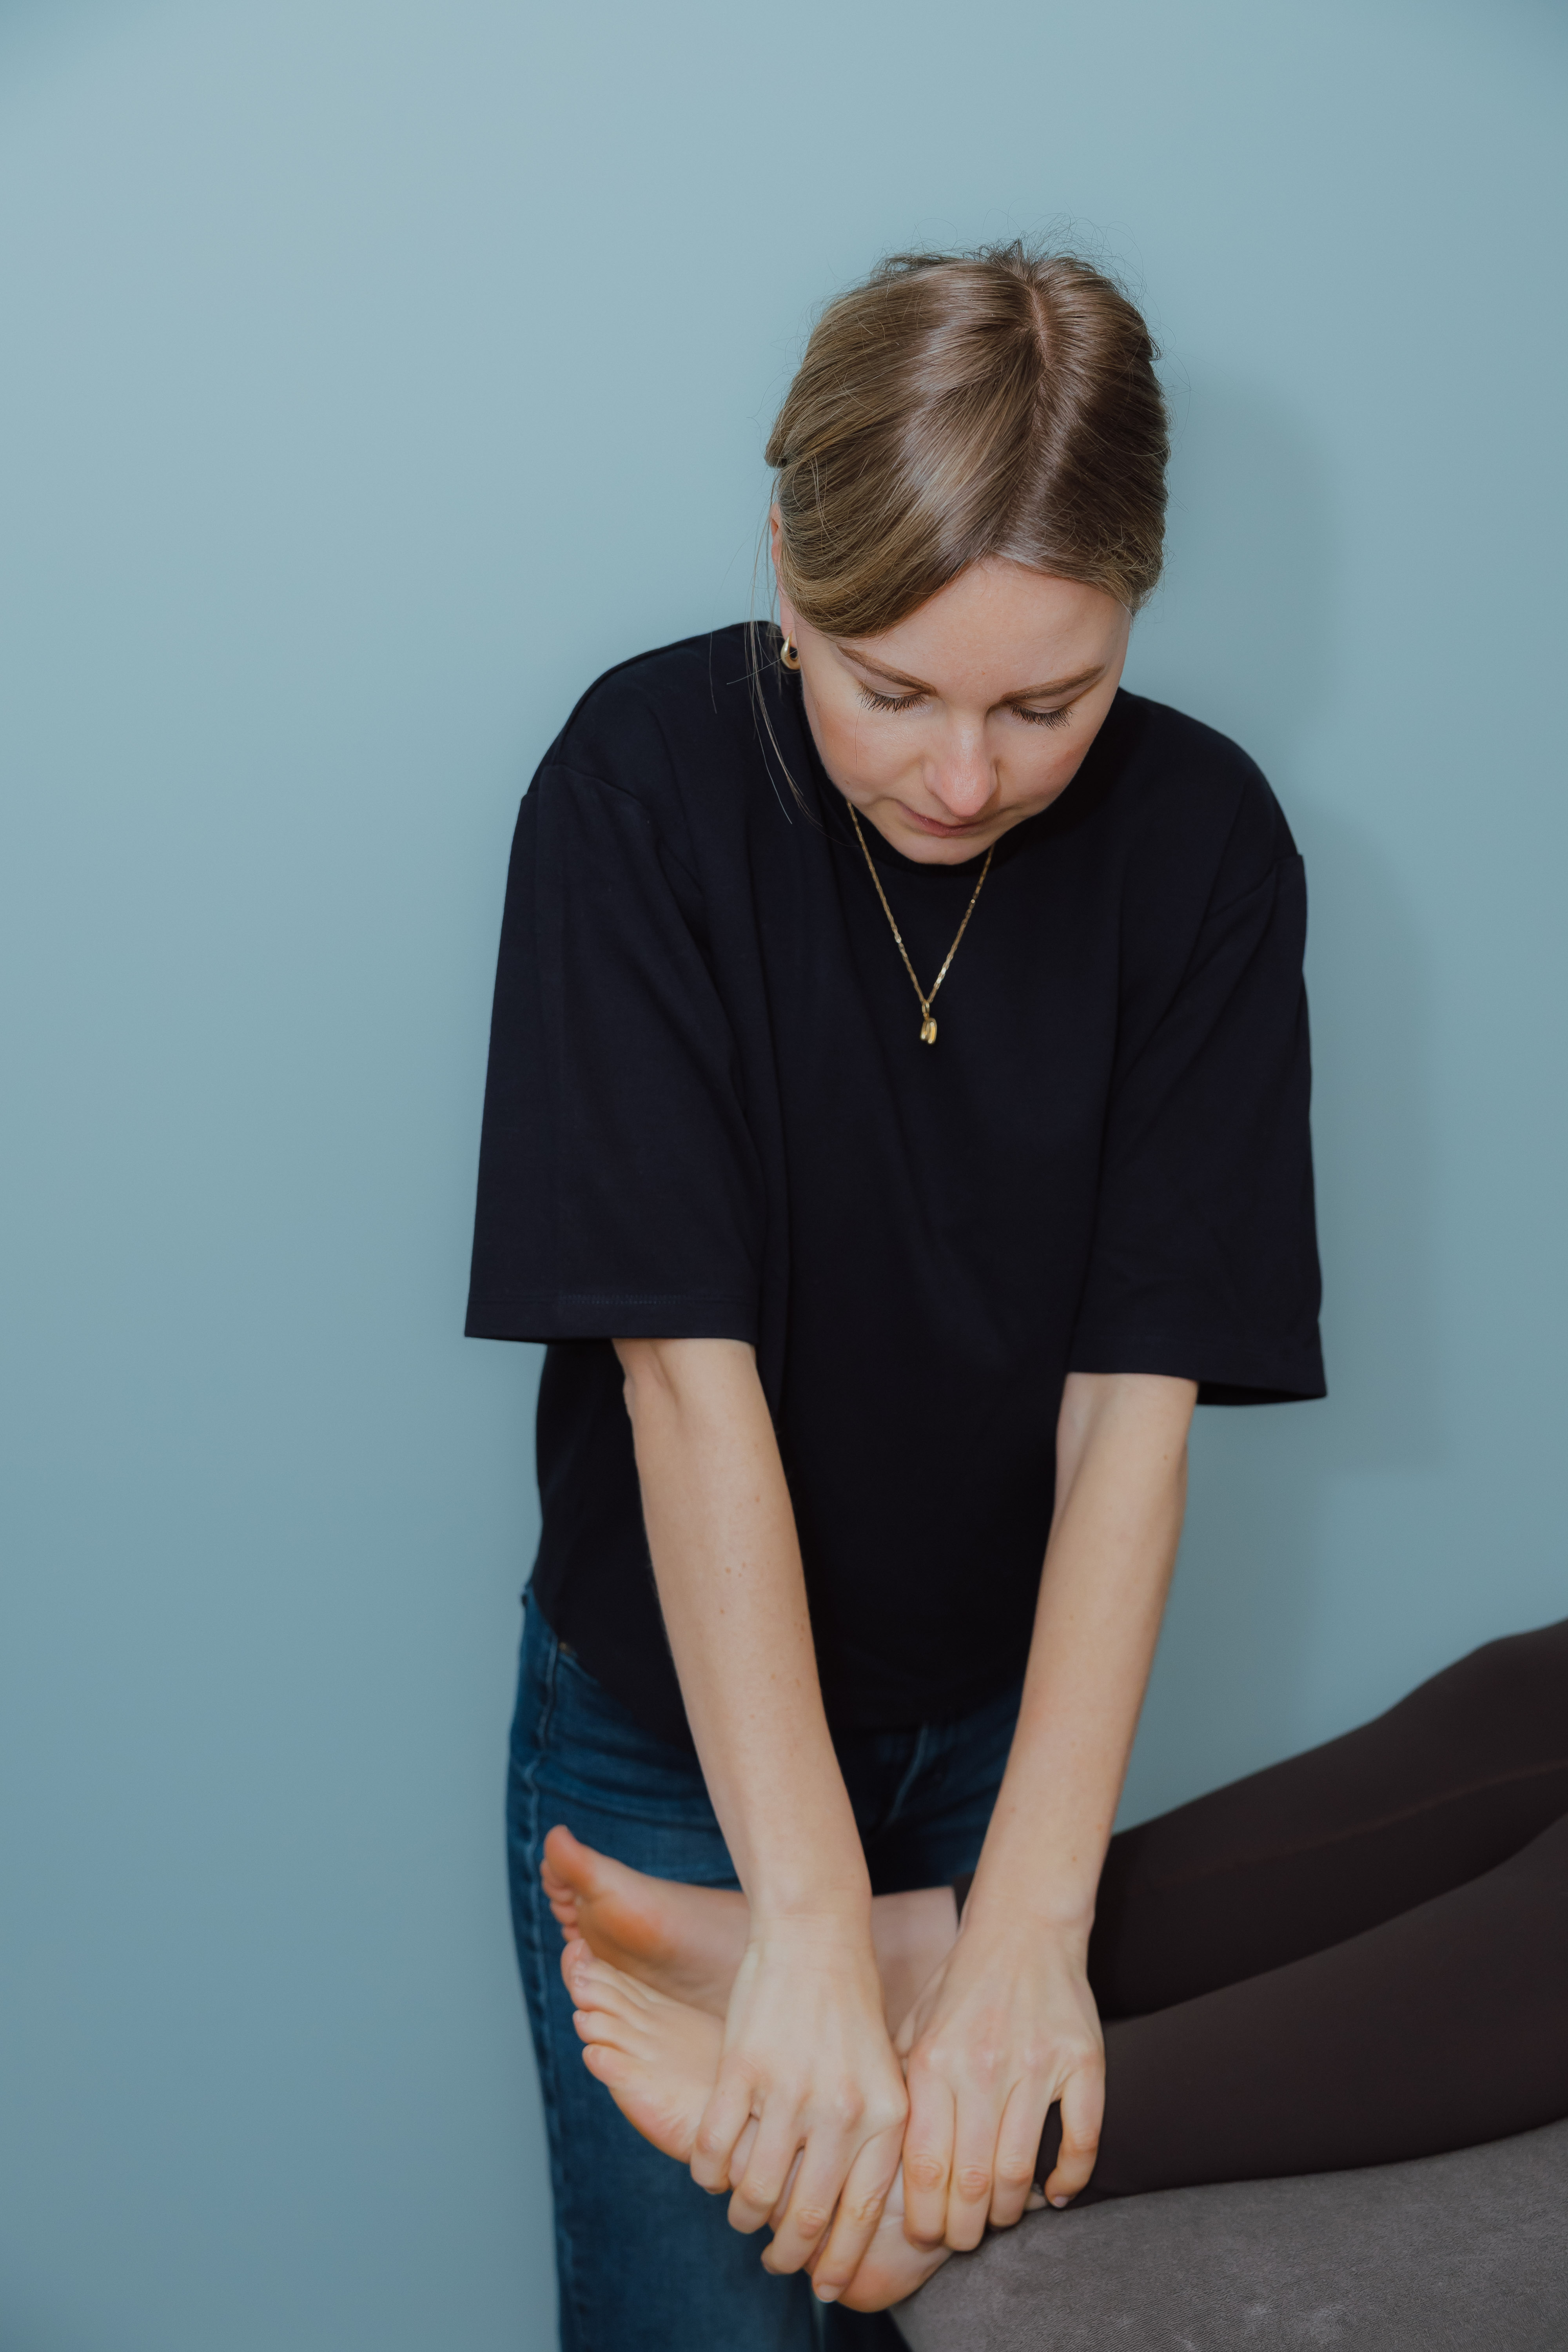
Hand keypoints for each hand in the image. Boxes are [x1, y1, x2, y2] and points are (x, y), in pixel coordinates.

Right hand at [690, 1910, 909, 2293]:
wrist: (815, 1934)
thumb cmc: (850, 2008)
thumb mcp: (885, 2075)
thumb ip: (876, 2139)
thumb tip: (856, 2217)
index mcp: (885, 2116)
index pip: (861, 2216)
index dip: (840, 2261)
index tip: (827, 2287)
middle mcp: (841, 2111)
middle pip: (806, 2216)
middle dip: (788, 2253)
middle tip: (777, 2261)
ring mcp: (788, 2091)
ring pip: (753, 2190)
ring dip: (743, 2213)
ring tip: (743, 2211)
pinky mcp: (742, 2070)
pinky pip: (715, 2148)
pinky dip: (708, 2172)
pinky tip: (712, 2171)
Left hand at [895, 1911, 1104, 2249]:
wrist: (1024, 1928)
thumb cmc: (961, 1988)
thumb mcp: (913, 2030)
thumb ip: (901, 2091)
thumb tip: (879, 2162)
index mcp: (934, 2063)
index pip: (925, 2169)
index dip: (925, 2220)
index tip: (926, 2238)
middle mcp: (982, 2067)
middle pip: (972, 2183)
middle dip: (964, 2230)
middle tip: (962, 2239)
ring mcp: (1036, 2066)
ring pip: (1021, 2171)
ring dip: (1010, 2211)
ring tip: (1001, 2217)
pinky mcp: (1083, 2062)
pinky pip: (1082, 2140)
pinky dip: (1069, 2180)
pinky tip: (1054, 2194)